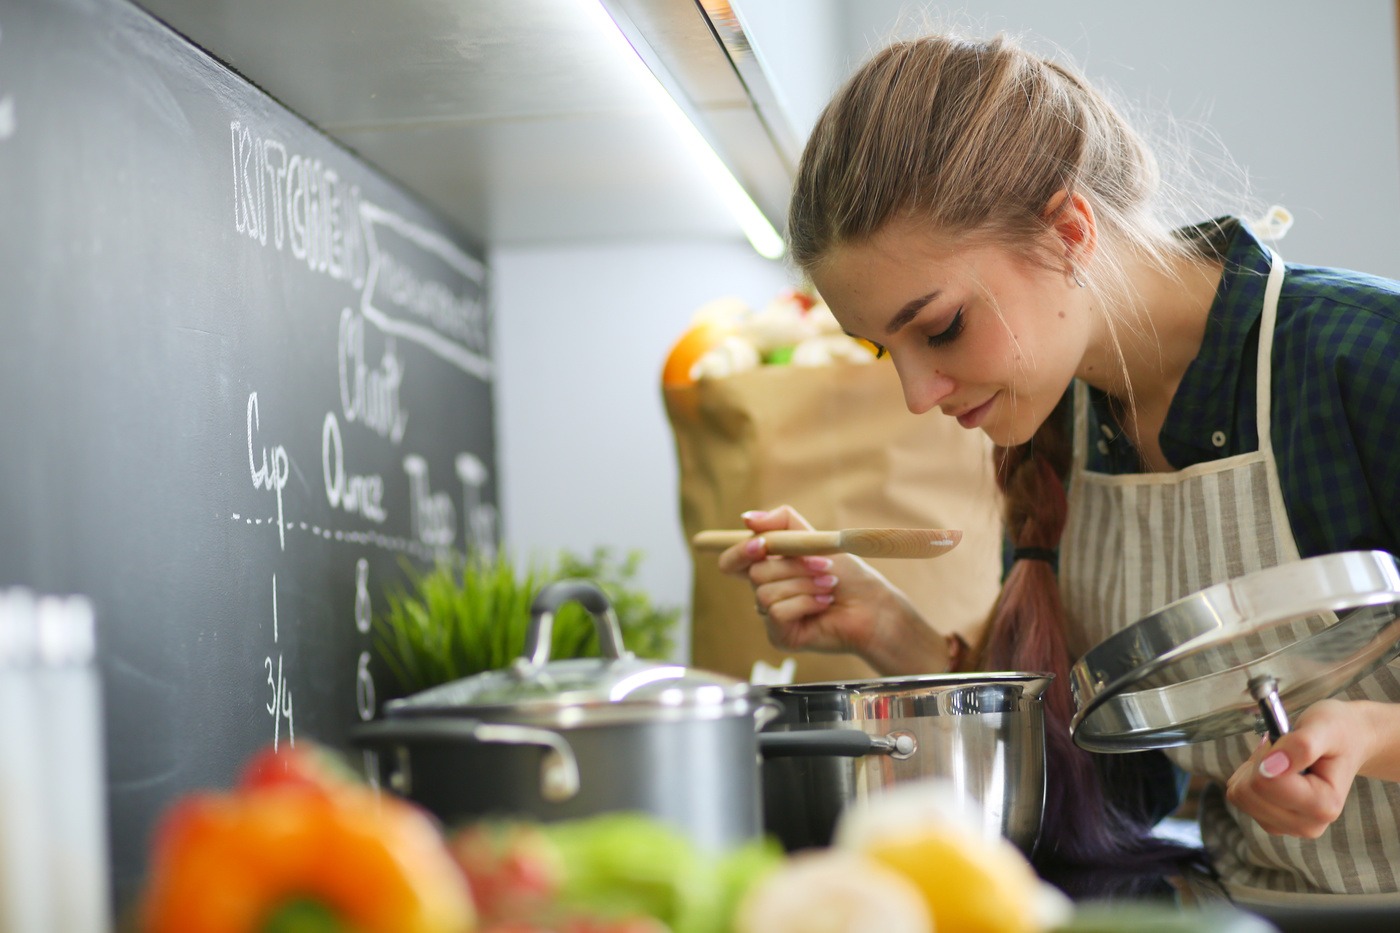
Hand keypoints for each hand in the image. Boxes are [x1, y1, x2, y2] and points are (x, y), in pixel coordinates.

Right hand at [714, 505, 943, 673]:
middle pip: (754, 573)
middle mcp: (765, 591)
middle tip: (824, 566)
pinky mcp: (780, 636)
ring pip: (766, 593)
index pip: (732, 562)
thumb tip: (747, 518)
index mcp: (769, 568)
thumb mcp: (815, 539)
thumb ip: (782, 523)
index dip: (740, 551)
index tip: (762, 545)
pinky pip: (777, 613)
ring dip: (804, 584)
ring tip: (829, 586)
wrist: (873, 607)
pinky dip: (805, 603)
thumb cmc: (848, 576)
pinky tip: (824, 604)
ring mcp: (771, 615)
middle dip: (793, 566)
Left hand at [1225, 699, 1373, 837]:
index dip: (1267, 754)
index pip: (1265, 783)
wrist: (1348, 742)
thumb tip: (1270, 767)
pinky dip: (1248, 778)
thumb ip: (1301, 746)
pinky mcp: (1271, 822)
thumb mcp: (1324, 728)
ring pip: (1239, 795)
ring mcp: (1288, 827)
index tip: (1286, 742)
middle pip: (1248, 792)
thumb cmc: (1337, 733)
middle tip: (1283, 750)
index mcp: (1324, 806)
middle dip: (1259, 762)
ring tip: (1281, 760)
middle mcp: (1308, 825)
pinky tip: (1274, 771)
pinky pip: (1238, 797)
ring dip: (1252, 770)